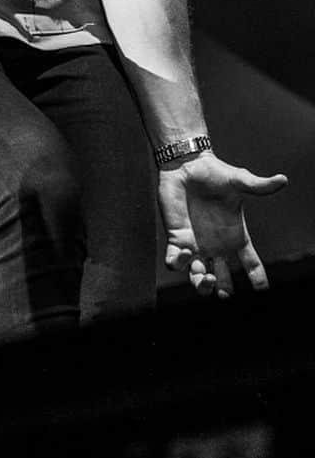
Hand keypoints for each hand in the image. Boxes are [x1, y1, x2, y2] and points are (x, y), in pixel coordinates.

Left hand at [157, 152, 287, 297]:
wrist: (186, 164)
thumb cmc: (214, 173)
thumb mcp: (239, 181)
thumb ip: (259, 186)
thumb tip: (282, 180)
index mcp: (235, 235)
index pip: (250, 263)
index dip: (258, 279)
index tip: (262, 290)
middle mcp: (216, 244)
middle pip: (222, 278)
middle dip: (224, 289)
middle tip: (224, 293)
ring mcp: (195, 243)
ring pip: (198, 276)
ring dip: (202, 284)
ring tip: (206, 279)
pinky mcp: (176, 237)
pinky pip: (175, 261)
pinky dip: (179, 263)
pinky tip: (186, 253)